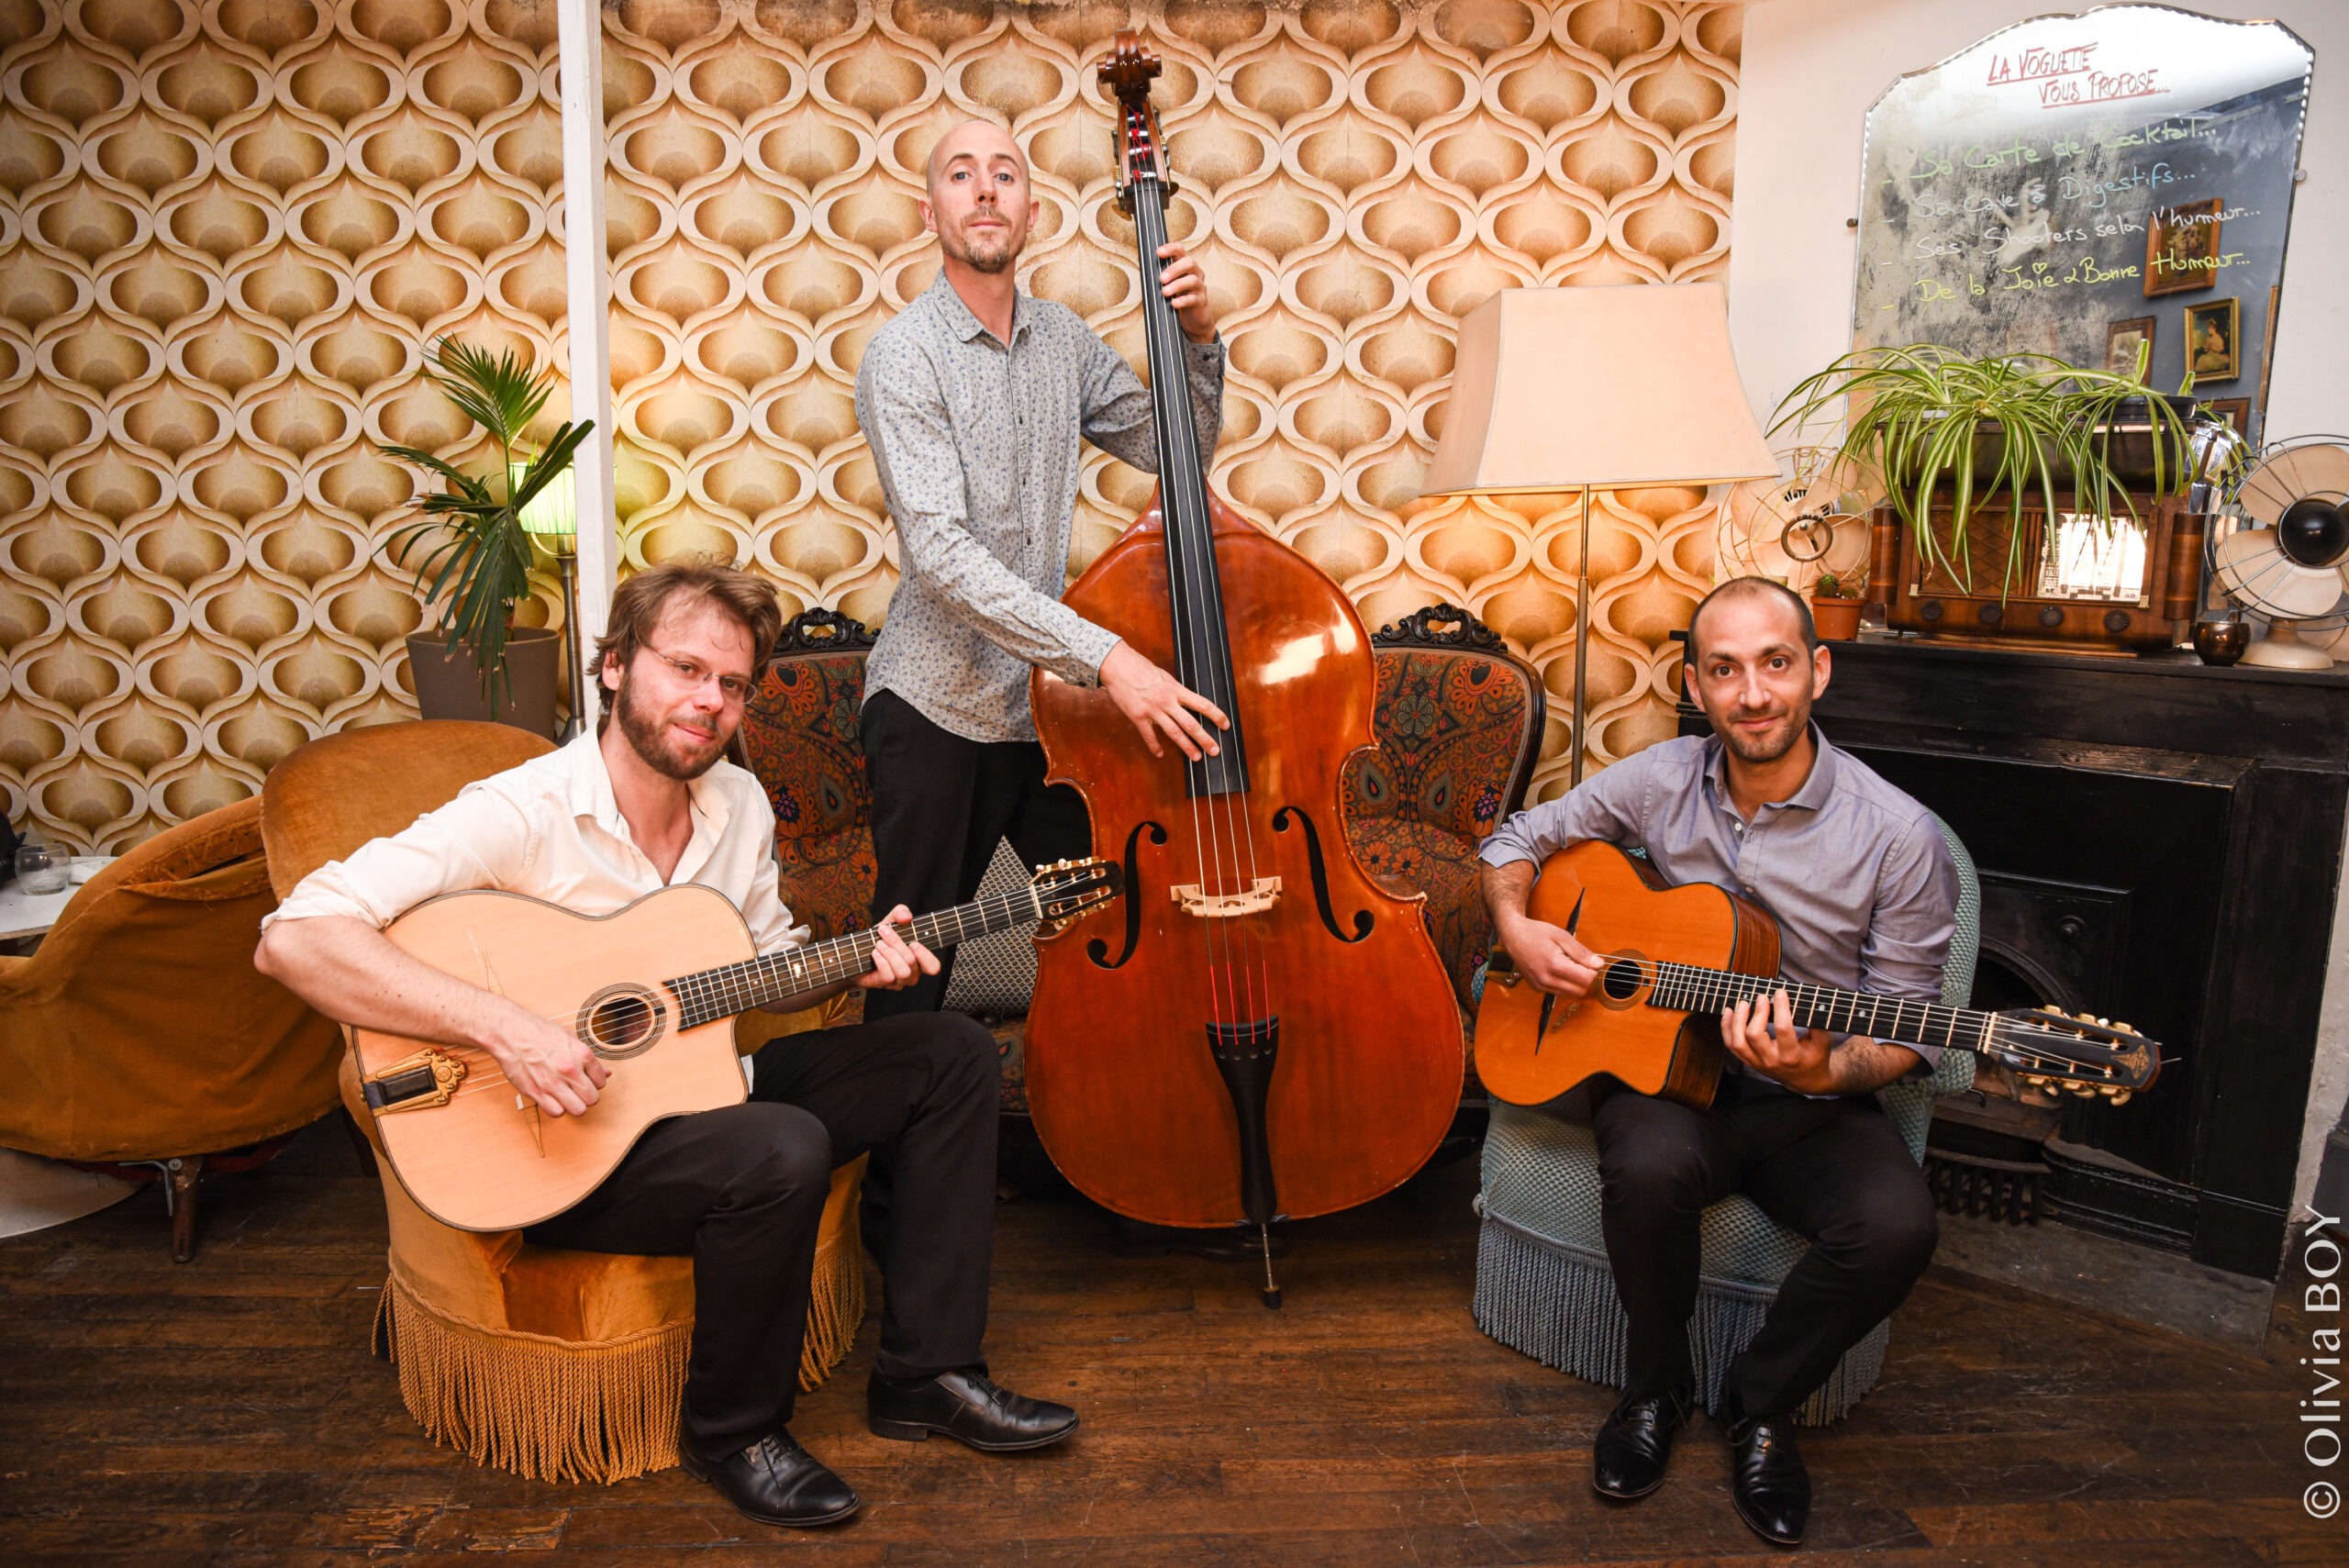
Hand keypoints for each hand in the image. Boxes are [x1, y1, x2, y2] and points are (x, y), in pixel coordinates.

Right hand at [486, 1003, 608, 1117]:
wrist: (511, 1032)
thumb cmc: (539, 1032)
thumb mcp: (570, 1038)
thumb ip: (589, 1059)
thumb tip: (607, 1072)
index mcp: (582, 1054)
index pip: (601, 1081)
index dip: (594, 1082)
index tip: (587, 1080)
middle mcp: (570, 1069)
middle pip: (592, 1099)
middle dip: (587, 1097)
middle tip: (579, 1091)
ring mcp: (553, 1082)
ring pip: (578, 1109)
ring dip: (574, 1105)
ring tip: (567, 1097)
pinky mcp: (536, 1092)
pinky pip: (556, 1112)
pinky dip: (556, 1108)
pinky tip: (553, 1099)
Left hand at [856, 906, 940, 991]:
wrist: (858, 950)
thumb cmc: (881, 937)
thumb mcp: (891, 920)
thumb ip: (901, 912)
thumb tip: (906, 917)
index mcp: (919, 960)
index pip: (933, 967)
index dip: (925, 956)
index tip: (913, 942)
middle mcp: (911, 973)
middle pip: (912, 962)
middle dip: (897, 943)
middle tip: (884, 931)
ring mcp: (898, 981)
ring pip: (903, 972)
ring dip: (890, 954)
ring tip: (879, 943)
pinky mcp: (884, 984)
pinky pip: (888, 976)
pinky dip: (881, 962)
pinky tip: (875, 953)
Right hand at [1099, 640, 1228, 761]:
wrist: (1118, 665)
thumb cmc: (1139, 667)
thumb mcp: (1163, 676)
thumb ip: (1174, 690)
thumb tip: (1183, 700)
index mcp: (1175, 689)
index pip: (1202, 704)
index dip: (1216, 715)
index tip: (1225, 724)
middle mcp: (1167, 701)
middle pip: (1191, 723)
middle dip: (1205, 739)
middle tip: (1215, 750)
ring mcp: (1152, 710)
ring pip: (1174, 732)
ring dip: (1187, 746)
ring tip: (1196, 757)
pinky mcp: (1138, 716)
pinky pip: (1149, 735)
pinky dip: (1155, 746)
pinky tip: (1160, 754)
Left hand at [1156, 242, 1215, 343]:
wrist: (1193, 318)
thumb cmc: (1178, 296)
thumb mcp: (1168, 283)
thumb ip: (1159, 274)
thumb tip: (1142, 264)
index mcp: (1185, 265)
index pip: (1180, 250)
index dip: (1170, 249)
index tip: (1159, 252)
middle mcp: (1195, 272)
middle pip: (1188, 262)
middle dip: (1174, 269)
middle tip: (1161, 279)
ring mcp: (1199, 286)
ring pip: (1191, 280)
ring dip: (1176, 285)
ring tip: (1165, 292)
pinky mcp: (1201, 301)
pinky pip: (1193, 299)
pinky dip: (1183, 300)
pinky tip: (1174, 303)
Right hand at [1496, 914, 1602, 998]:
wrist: (1513, 936)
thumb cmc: (1535, 933)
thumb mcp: (1561, 936)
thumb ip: (1581, 952)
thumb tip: (1598, 964)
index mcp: (1554, 964)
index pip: (1585, 979)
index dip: (1593, 971)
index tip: (1590, 962)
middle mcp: (1546, 979)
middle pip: (1580, 991)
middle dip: (1585, 979)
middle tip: (1582, 964)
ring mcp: (1540, 986)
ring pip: (1570, 994)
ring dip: (1575, 983)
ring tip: (1569, 965)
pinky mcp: (1537, 988)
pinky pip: (1559, 992)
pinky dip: (1564, 984)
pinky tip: (1559, 970)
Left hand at [1720, 988, 1833, 1092]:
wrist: (1805, 1080)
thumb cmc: (1815, 1057)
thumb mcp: (1822, 1042)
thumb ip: (1818, 1023)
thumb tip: (1809, 1001)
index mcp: (1792, 1056)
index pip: (1783, 1029)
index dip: (1781, 1008)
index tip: (1780, 992)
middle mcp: (1771, 1061)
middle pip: (1755, 1035)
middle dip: (1757, 1013)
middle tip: (1761, 997)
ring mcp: (1757, 1063)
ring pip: (1738, 1042)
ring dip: (1737, 1020)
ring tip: (1743, 1003)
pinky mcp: (1749, 1061)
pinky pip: (1731, 1046)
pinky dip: (1726, 1028)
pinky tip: (1728, 1012)